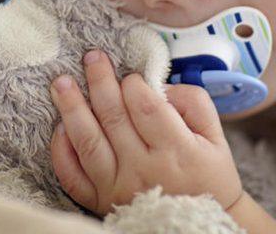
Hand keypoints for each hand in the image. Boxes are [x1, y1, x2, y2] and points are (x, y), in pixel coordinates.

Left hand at [49, 50, 242, 215]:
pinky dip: (61, 151)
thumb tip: (159, 85)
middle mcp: (144, 169)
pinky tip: (60, 126)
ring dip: (71, 108)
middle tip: (91, 58)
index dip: (134, 84)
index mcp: (176, 151)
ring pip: (88, 142)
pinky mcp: (100, 201)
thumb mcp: (215, 136)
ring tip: (61, 83)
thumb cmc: (207, 175)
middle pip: (113, 117)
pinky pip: (72, 176)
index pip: (146, 107)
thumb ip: (193, 102)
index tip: (131, 75)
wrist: (198, 225)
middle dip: (99, 81)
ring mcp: (118, 187)